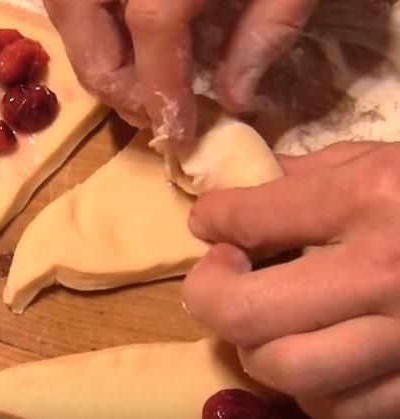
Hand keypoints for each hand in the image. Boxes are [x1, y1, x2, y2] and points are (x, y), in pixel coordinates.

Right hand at [43, 0, 316, 144]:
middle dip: (112, 82)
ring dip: (93, 55)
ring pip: (66, 12)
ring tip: (134, 80)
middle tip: (147, 111)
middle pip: (84, 26)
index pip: (154, 32)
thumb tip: (235, 101)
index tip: (176, 135)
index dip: (162, 91)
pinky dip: (87, 25)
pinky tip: (121, 38)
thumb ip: (266, 31)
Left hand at [183, 141, 399, 417]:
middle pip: (248, 313)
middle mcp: (387, 274)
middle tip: (222, 277)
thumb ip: (312, 176)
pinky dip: (313, 387)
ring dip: (260, 347)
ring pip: (289, 371)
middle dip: (210, 295)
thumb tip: (241, 198)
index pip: (249, 218)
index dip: (213, 219)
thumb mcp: (389, 159)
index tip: (209, 223)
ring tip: (270, 321)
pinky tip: (319, 357)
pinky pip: (341, 407)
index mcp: (373, 200)